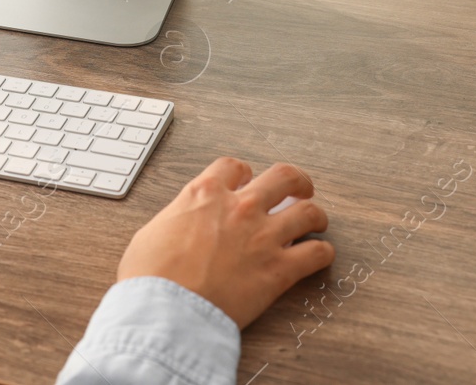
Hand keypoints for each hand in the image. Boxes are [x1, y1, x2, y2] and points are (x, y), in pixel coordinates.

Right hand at [116, 158, 333, 328]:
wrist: (166, 309)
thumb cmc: (152, 276)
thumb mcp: (153, 231)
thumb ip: (178, 219)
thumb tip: (181, 225)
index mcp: (205, 194)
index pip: (234, 166)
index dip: (244, 173)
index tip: (247, 181)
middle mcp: (239, 208)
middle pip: (284, 177)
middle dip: (296, 182)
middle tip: (299, 190)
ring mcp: (263, 236)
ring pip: (308, 211)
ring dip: (315, 215)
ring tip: (316, 222)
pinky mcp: (279, 270)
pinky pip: (316, 254)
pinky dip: (322, 253)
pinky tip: (319, 256)